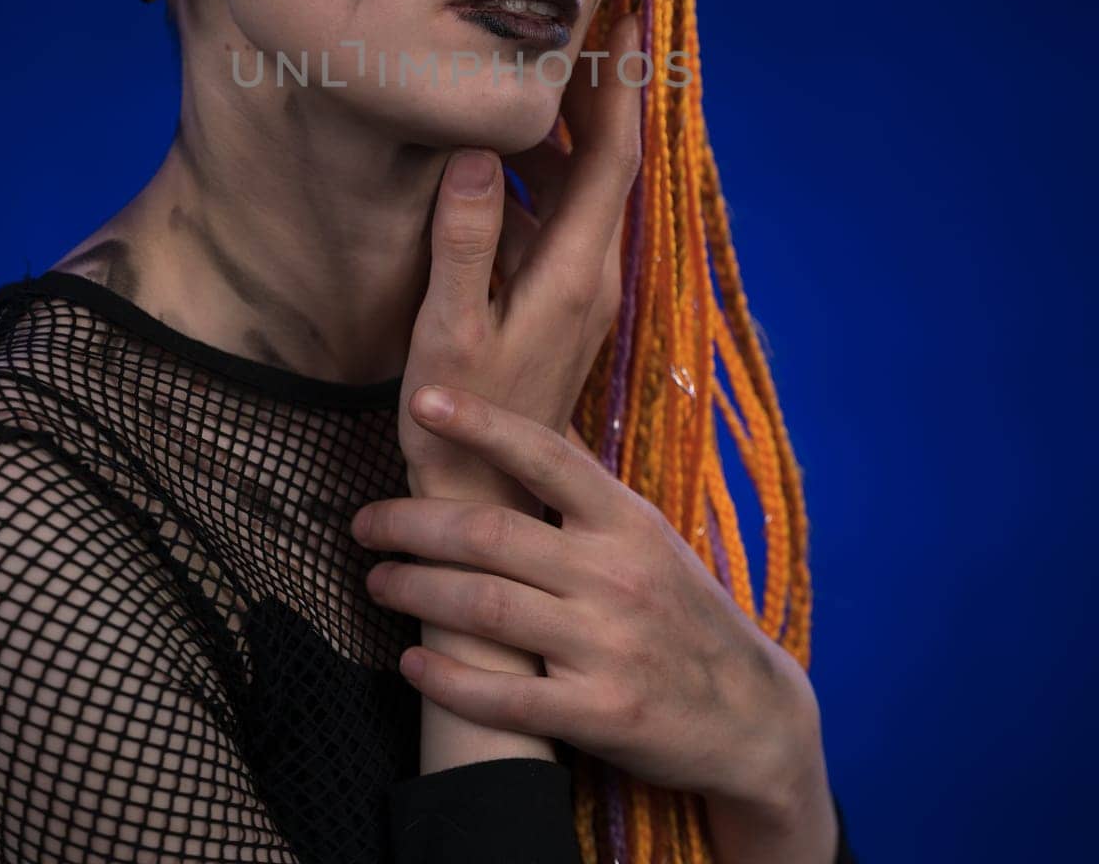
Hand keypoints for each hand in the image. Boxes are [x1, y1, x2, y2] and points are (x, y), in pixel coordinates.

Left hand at [351, 385, 823, 810]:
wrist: (753, 713)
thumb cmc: (683, 607)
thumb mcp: (649, 533)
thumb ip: (586, 486)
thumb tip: (530, 412)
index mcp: (627, 520)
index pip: (546, 455)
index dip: (481, 423)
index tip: (421, 399)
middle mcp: (617, 574)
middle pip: (492, 535)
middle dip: (413, 524)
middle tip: (363, 523)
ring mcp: (609, 647)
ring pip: (487, 609)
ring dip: (416, 592)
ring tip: (376, 581)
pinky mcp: (602, 715)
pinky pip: (506, 699)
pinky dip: (449, 678)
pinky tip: (411, 663)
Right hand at [397, 10, 642, 507]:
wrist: (491, 497)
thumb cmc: (463, 417)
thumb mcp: (450, 330)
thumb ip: (463, 241)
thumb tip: (479, 153)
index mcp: (573, 271)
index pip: (613, 159)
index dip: (621, 90)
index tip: (629, 24)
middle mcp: (590, 273)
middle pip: (607, 162)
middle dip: (600, 91)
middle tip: (583, 21)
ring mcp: (578, 289)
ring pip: (584, 187)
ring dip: (571, 130)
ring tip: (544, 68)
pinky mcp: (559, 303)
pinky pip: (561, 215)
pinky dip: (545, 173)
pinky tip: (507, 154)